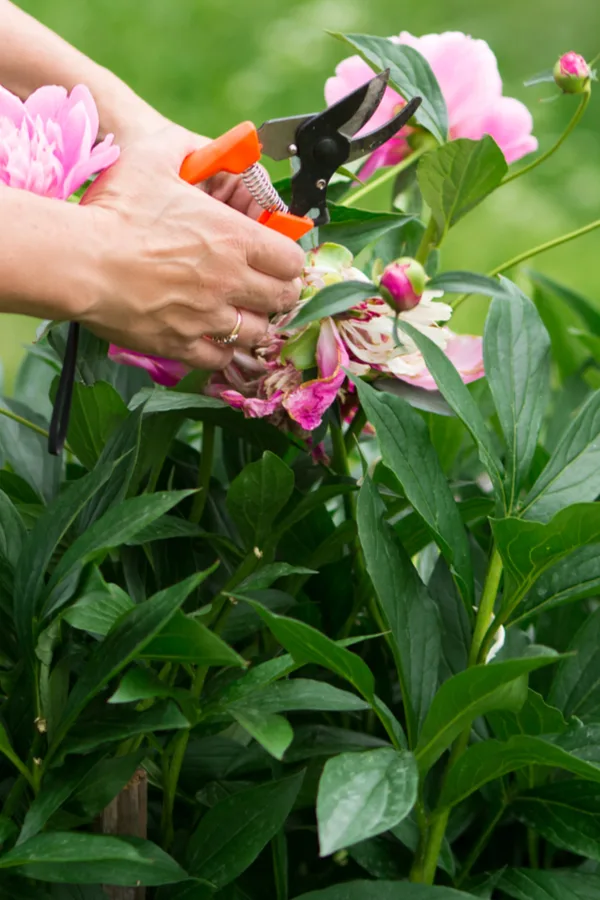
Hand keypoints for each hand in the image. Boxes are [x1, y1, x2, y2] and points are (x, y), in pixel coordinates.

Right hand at [75, 125, 303, 369]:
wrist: (77, 260)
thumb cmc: (115, 208)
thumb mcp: (154, 157)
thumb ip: (189, 148)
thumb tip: (209, 148)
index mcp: (233, 237)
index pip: (292, 260)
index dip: (289, 261)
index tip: (278, 260)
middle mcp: (229, 281)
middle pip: (282, 299)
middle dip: (279, 293)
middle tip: (265, 289)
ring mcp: (206, 317)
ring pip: (257, 333)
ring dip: (254, 323)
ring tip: (240, 314)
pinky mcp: (180, 344)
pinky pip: (220, 360)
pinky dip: (222, 352)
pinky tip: (212, 338)